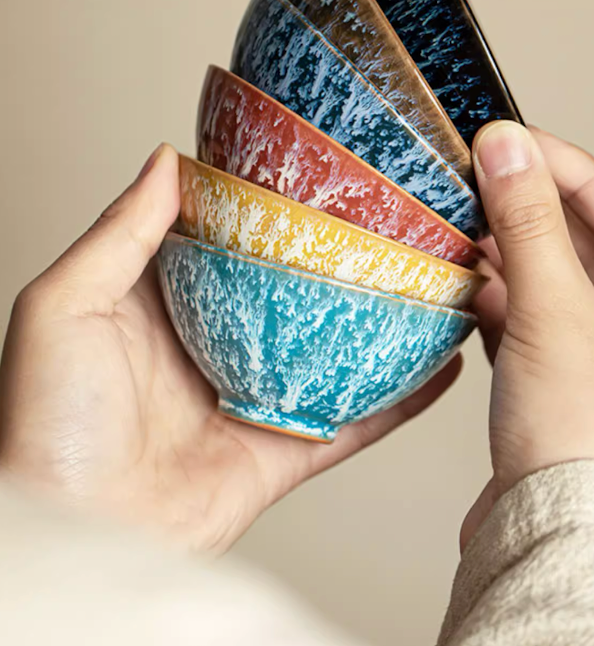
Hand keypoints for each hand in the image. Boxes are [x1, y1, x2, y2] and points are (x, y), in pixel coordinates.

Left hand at [0, 144, 460, 551]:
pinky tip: (441, 365)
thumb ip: (121, 234)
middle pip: (295, 290)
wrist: (80, 536)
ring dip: (381, 322)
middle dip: (339, 257)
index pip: (231, 237)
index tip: (317, 165)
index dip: (270, 203)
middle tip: (392, 215)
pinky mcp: (287, 447)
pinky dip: (402, 397)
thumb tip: (168, 160)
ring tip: (431, 280)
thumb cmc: (51, 425)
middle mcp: (220, 344)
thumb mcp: (64, 306)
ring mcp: (260, 395)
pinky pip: (357, 418)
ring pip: (336, 350)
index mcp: (168, 303)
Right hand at [462, 123, 593, 547]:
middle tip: (487, 172)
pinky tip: (473, 280)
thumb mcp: (554, 314)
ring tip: (471, 221)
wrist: (546, 544)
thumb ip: (528, 223)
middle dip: (534, 215)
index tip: (518, 139)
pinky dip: (507, 301)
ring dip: (515, 256)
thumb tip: (508, 147)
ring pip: (562, 287)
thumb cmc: (579, 447)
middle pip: (593, 251)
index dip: (568, 172)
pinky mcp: (572, 390)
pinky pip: (541, 324)